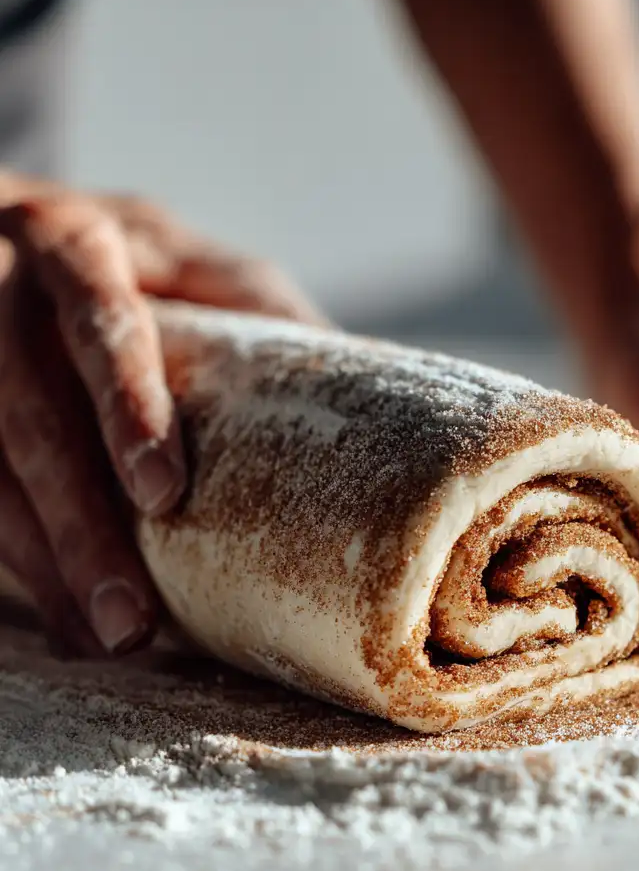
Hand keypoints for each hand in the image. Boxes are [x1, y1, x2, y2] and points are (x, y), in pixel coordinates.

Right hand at [0, 174, 325, 654]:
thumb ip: (260, 312)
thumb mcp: (201, 266)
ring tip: (104, 639)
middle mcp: (1, 286)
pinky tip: (64, 618)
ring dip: (43, 564)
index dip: (126, 404)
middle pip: (29, 414)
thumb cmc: (138, 261)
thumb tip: (370, 394)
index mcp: (77, 242)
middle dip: (79, 523)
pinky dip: (20, 564)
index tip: (163, 494)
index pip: (98, 320)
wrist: (15, 231)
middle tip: (131, 617)